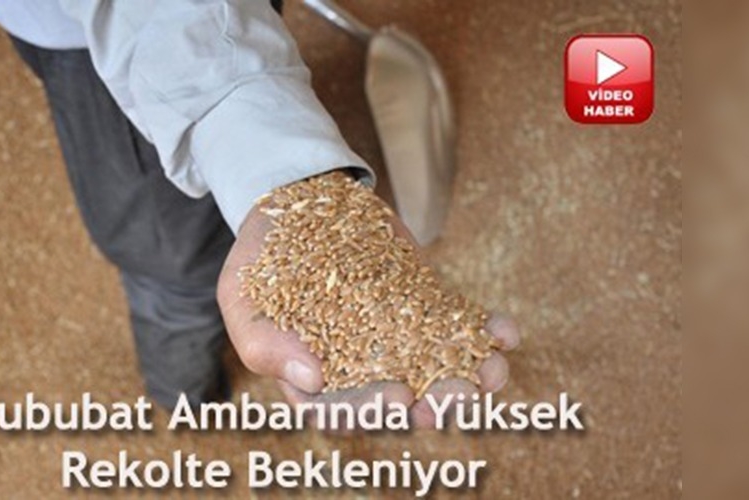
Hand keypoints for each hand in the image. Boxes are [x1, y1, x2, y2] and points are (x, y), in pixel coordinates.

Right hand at [216, 188, 519, 427]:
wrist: (297, 197)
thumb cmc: (260, 254)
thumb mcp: (242, 295)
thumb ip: (264, 342)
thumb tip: (313, 381)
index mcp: (311, 378)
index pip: (343, 410)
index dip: (371, 412)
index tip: (395, 400)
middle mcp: (359, 365)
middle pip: (400, 399)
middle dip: (432, 404)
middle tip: (454, 401)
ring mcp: (396, 335)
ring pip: (438, 369)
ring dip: (470, 377)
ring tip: (492, 374)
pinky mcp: (424, 304)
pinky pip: (459, 326)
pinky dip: (486, 332)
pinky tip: (506, 334)